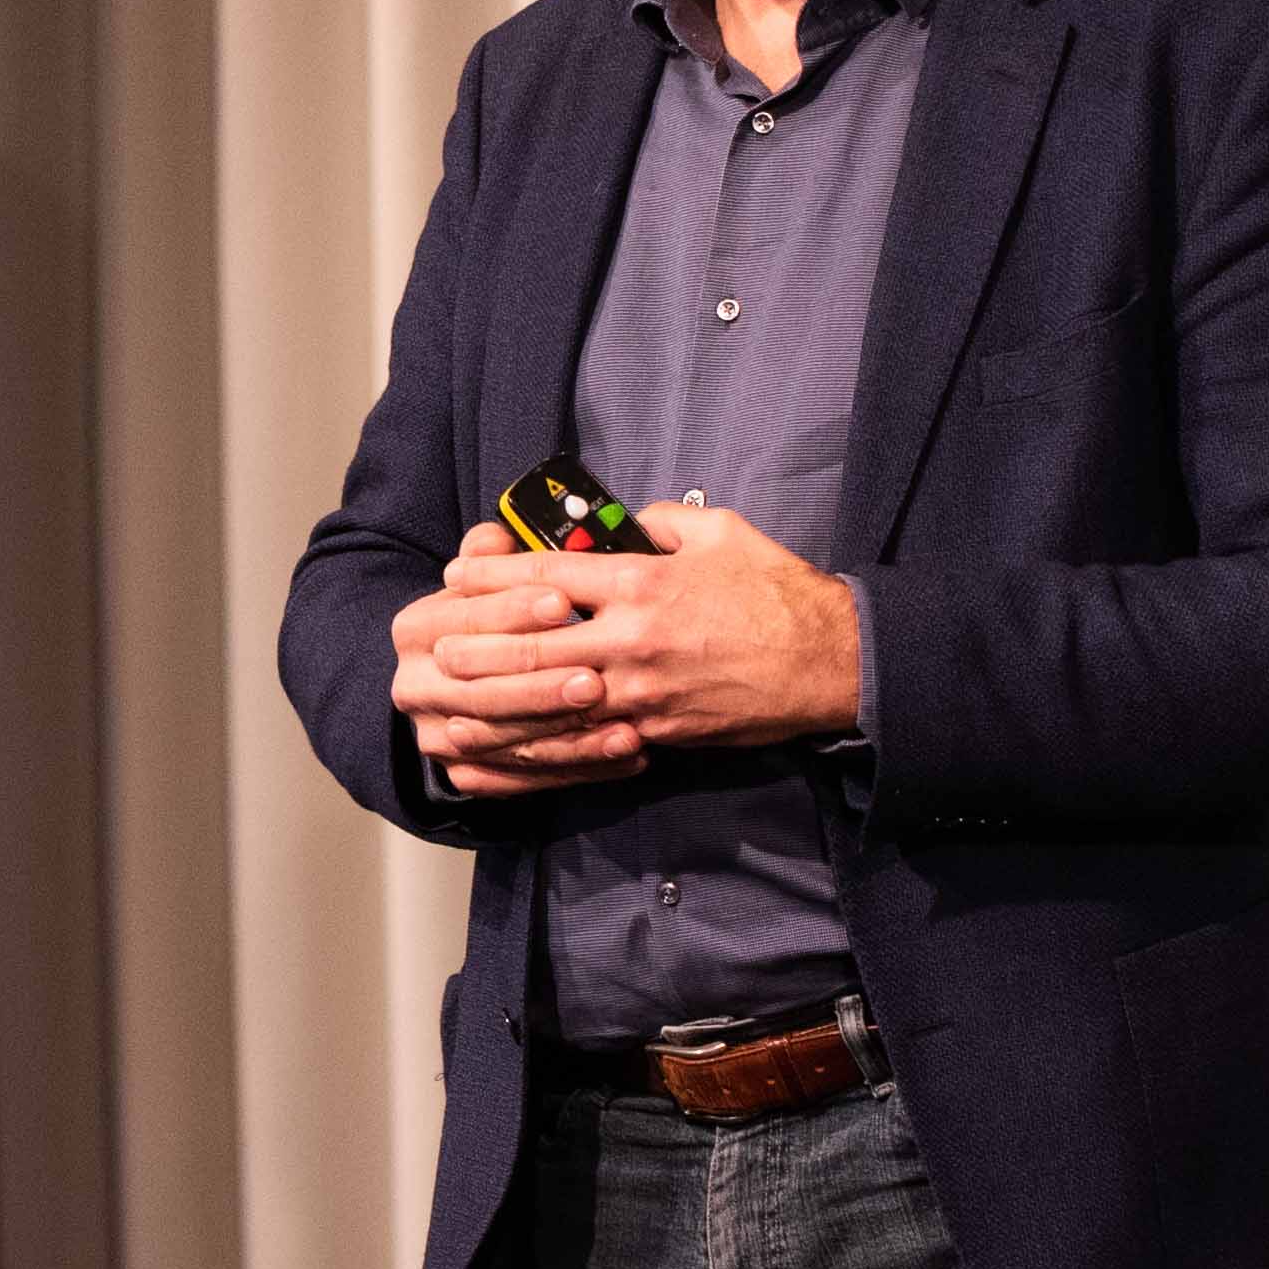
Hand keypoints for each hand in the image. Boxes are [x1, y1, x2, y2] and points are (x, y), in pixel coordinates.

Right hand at [391, 531, 644, 797]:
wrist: (465, 685)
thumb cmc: (494, 620)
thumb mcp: (488, 578)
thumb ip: (495, 555)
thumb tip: (500, 538)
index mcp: (415, 630)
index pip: (463, 619)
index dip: (512, 610)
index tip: (564, 602)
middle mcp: (415, 686)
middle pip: (482, 690)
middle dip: (541, 684)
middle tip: (595, 677)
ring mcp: (437, 737)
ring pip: (506, 740)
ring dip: (569, 736)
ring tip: (626, 726)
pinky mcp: (465, 774)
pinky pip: (524, 778)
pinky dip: (577, 768)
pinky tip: (623, 755)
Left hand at [427, 506, 863, 771]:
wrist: (832, 661)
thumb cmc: (776, 589)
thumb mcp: (718, 532)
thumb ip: (660, 522)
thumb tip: (623, 524)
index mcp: (642, 582)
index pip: (548, 575)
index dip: (494, 576)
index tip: (457, 572)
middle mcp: (633, 639)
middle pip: (535, 645)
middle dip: (479, 648)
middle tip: (436, 649)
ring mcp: (645, 692)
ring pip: (553, 702)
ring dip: (498, 704)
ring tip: (454, 704)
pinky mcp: (661, 731)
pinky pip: (592, 740)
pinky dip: (548, 745)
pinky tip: (515, 746)